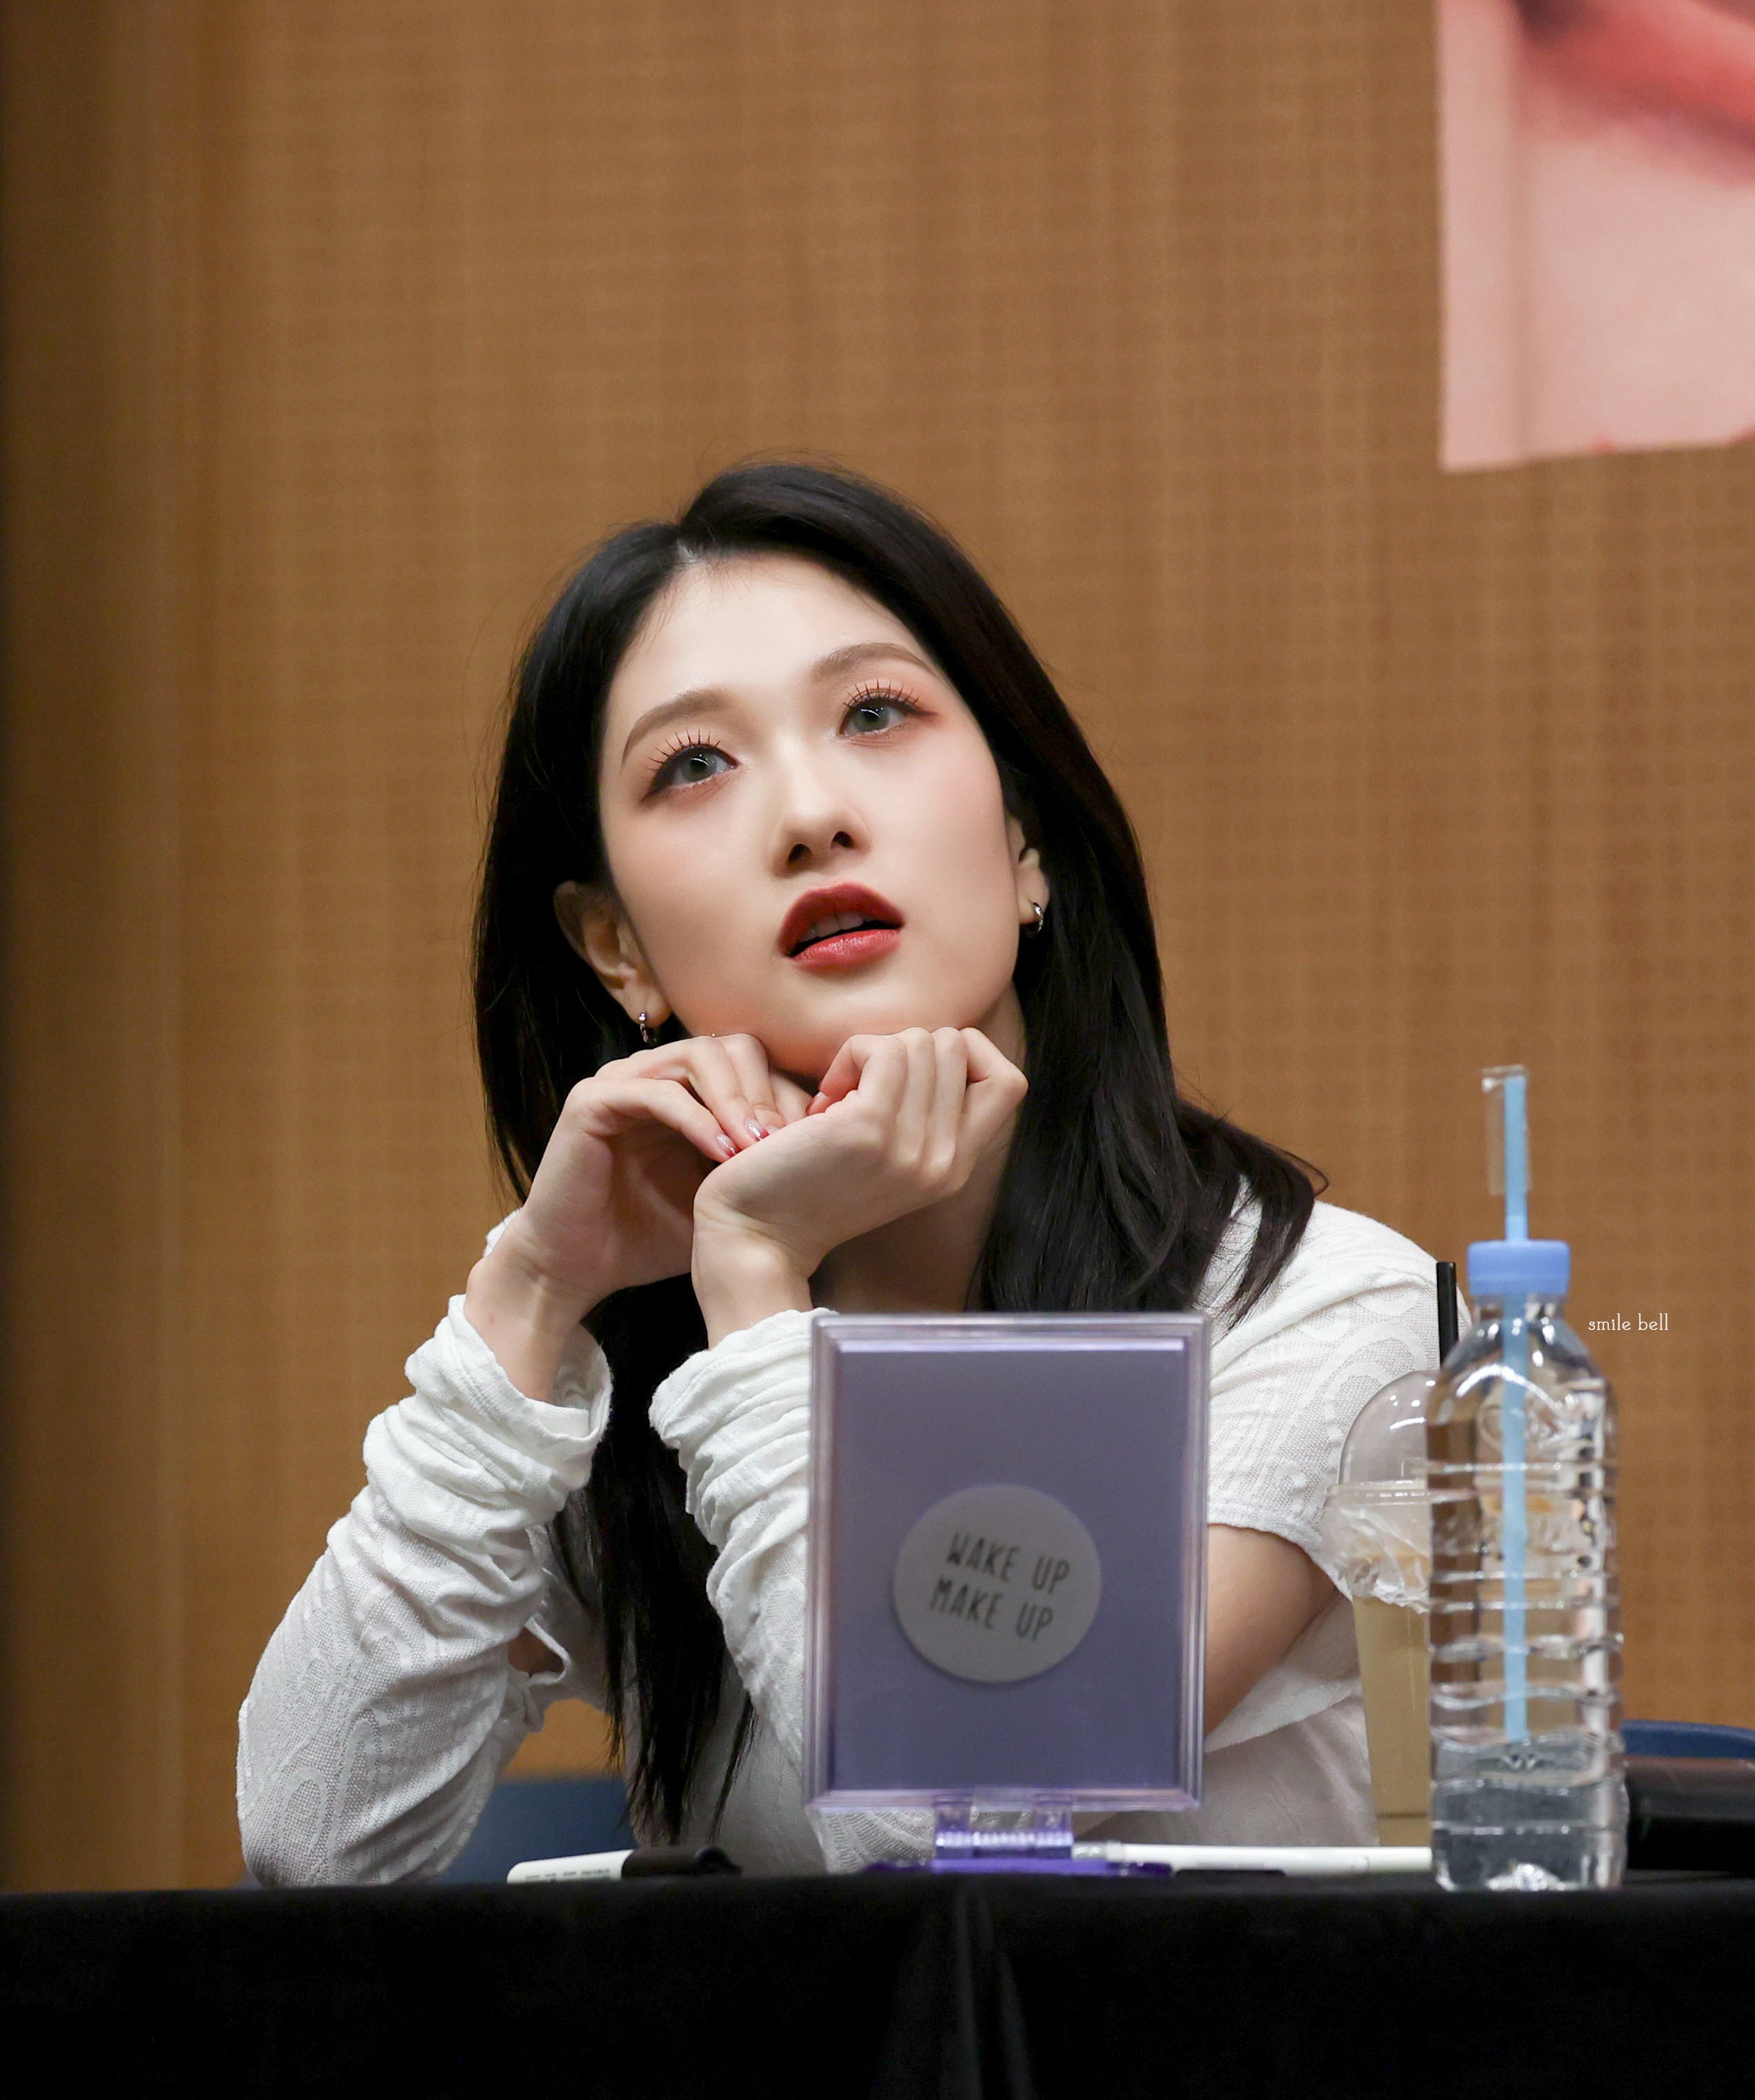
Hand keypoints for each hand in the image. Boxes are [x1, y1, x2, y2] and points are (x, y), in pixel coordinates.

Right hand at [465, 1035, 810, 1395]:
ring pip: (697, 1055)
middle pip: (732, 1045)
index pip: (755, 1063)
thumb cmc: (653, 1235)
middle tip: (786, 1142)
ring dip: (735, 1099)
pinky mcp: (593, 1102)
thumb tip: (837, 1152)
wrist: (579, 1267)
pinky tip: (722, 1155)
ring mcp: (623, 1081)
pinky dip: (697, 1120)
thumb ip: (764, 1166)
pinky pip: (657, 1092)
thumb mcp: (725, 1197)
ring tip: (756, 1147)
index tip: (813, 1142)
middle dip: (766, 1092)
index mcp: (691, 1090)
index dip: (787, 1096)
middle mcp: (657, 1074)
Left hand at [690, 1027, 1027, 1339]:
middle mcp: (945, 1162)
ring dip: (873, 1051)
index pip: (1010, 1081)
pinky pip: (883, 1050)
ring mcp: (911, 1148)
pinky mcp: (869, 1130)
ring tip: (839, 1096)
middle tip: (863, 1089)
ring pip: (922, 1041)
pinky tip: (823, 1099)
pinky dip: (851, 1056)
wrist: (758, 1237)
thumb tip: (933, 1043)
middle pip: (959, 1047)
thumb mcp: (891, 1158)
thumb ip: (926, 1116)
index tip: (914, 1075)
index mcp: (956, 1168)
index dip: (969, 1054)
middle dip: (905, 1048)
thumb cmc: (812, 1186)